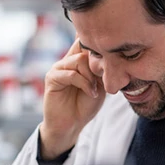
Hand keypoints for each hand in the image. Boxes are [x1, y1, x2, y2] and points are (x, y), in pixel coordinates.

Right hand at [39, 40, 104, 158]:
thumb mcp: (100, 83)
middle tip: (103, 79)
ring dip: (91, 76)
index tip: (112, 51)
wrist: (72, 124)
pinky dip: (84, 83)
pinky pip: (71, 74)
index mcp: (78, 59)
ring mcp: (58, 68)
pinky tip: (90, 93)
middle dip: (98, 63)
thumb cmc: (86, 104)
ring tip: (95, 89)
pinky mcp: (52, 78)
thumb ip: (101, 68)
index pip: (85, 40)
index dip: (98, 43)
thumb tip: (110, 53)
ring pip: (79, 60)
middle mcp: (67, 60)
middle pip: (84, 47)